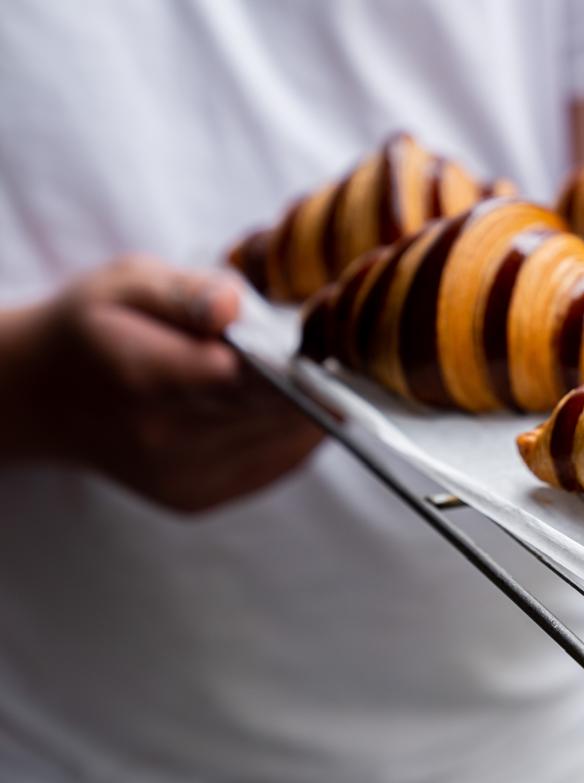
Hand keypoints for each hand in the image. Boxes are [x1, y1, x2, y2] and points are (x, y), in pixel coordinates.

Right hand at [0, 254, 323, 511]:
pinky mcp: (196, 497)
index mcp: (142, 375)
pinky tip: (300, 408)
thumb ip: (183, 292)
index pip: (236, 378)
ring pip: (280, 442)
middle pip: (267, 411)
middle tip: (336, 356)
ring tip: (320, 377)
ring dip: (310, 411)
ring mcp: (180, 476)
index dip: (290, 366)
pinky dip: (296, 437)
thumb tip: (229, 306)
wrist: (46, 398)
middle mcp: (161, 437)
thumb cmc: (97, 329)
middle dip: (310, 384)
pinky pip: (274, 467)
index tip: (324, 350)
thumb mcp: (126, 285)